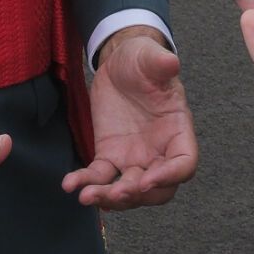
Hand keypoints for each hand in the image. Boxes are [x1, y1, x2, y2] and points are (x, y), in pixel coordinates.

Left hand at [62, 28, 196, 208]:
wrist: (119, 65)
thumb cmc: (142, 60)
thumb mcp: (150, 57)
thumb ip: (160, 62)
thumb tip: (171, 61)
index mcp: (177, 131)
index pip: (184, 164)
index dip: (169, 176)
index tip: (147, 181)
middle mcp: (159, 152)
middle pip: (157, 189)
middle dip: (137, 195)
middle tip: (116, 192)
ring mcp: (134, 158)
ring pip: (127, 189)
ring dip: (110, 197)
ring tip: (87, 196)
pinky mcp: (110, 155)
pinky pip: (100, 176)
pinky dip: (86, 183)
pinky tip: (70, 185)